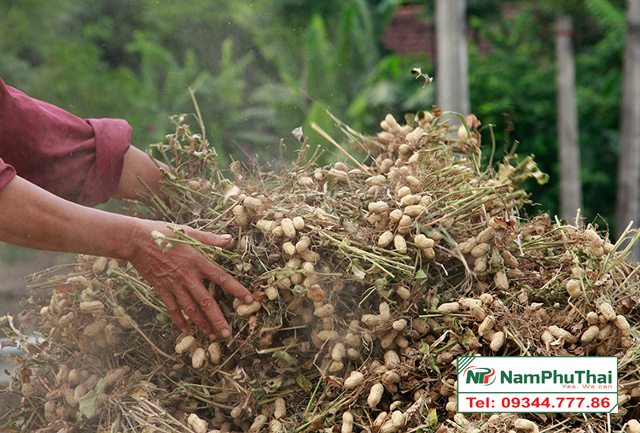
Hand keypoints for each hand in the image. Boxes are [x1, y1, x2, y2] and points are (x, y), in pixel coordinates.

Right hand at [128, 220, 252, 338]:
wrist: (136, 240)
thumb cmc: (164, 233)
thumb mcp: (189, 232)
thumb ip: (210, 239)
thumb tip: (230, 240)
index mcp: (198, 262)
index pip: (222, 278)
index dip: (237, 290)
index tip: (249, 300)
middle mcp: (188, 276)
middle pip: (206, 301)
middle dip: (217, 319)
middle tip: (226, 334)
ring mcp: (174, 284)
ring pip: (190, 309)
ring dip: (201, 324)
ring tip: (211, 336)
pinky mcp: (161, 289)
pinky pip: (172, 308)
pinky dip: (179, 320)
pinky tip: (186, 330)